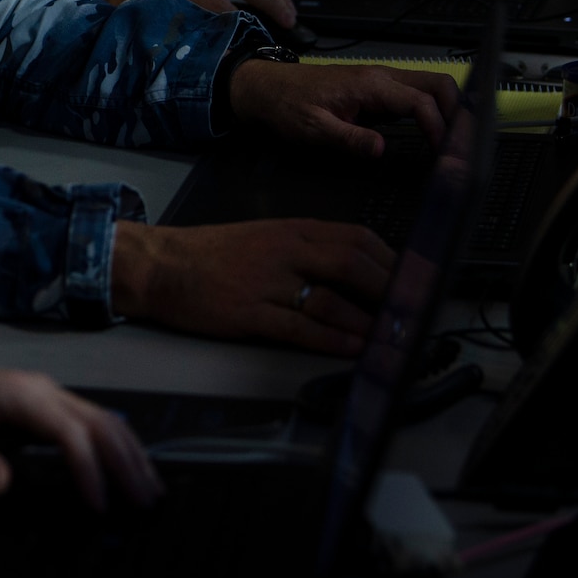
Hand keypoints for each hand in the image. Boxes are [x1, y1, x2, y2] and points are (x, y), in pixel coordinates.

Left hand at [0, 360, 163, 510]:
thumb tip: (2, 485)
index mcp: (18, 396)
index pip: (69, 432)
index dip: (89, 469)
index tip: (98, 508)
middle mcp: (41, 389)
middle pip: (99, 422)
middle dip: (125, 463)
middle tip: (146, 505)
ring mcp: (47, 393)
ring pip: (103, 419)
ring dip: (129, 454)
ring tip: (150, 491)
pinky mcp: (47, 404)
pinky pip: (91, 422)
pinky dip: (116, 445)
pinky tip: (129, 468)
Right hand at [111, 217, 397, 352]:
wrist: (160, 264)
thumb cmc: (211, 254)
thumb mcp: (267, 237)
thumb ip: (310, 251)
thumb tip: (360, 271)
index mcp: (293, 230)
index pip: (358, 238)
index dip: (395, 262)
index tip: (417, 280)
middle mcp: (285, 251)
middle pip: (353, 264)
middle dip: (391, 291)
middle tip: (414, 311)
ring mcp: (267, 281)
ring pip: (331, 299)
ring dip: (367, 322)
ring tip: (392, 337)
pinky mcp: (248, 312)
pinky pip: (299, 326)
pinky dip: (331, 339)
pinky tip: (352, 347)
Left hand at [228, 58, 460, 155]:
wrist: (266, 87)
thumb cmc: (286, 104)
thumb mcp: (313, 129)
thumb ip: (349, 139)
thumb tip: (380, 149)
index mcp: (369, 84)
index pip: (421, 102)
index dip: (438, 128)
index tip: (444, 153)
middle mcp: (380, 77)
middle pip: (438, 85)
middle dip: (458, 114)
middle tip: (462, 147)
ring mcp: (381, 80)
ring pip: (431, 87)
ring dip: (449, 111)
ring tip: (454, 143)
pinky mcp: (377, 89)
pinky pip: (415, 94)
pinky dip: (433, 111)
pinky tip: (435, 132)